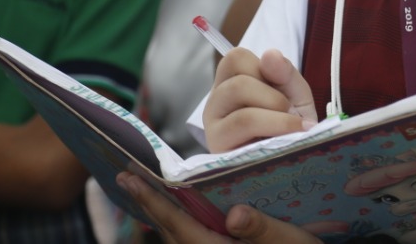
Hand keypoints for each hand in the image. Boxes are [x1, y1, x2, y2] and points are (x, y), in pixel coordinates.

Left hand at [117, 172, 323, 242]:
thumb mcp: (289, 241)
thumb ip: (262, 229)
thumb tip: (235, 214)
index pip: (177, 222)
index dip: (152, 199)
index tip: (129, 178)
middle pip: (169, 230)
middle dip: (148, 203)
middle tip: (126, 177)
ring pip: (176, 237)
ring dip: (160, 214)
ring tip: (146, 191)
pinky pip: (187, 241)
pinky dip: (177, 224)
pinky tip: (179, 214)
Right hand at [204, 48, 318, 152]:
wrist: (294, 165)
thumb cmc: (290, 128)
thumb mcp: (295, 95)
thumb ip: (285, 73)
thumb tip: (270, 54)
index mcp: (231, 84)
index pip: (235, 57)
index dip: (262, 65)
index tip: (281, 84)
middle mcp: (216, 102)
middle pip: (237, 77)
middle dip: (273, 93)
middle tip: (288, 110)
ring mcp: (213, 125)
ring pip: (238, 93)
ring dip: (276, 106)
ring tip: (292, 124)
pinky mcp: (218, 146)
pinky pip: (244, 120)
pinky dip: (276, 122)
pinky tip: (293, 133)